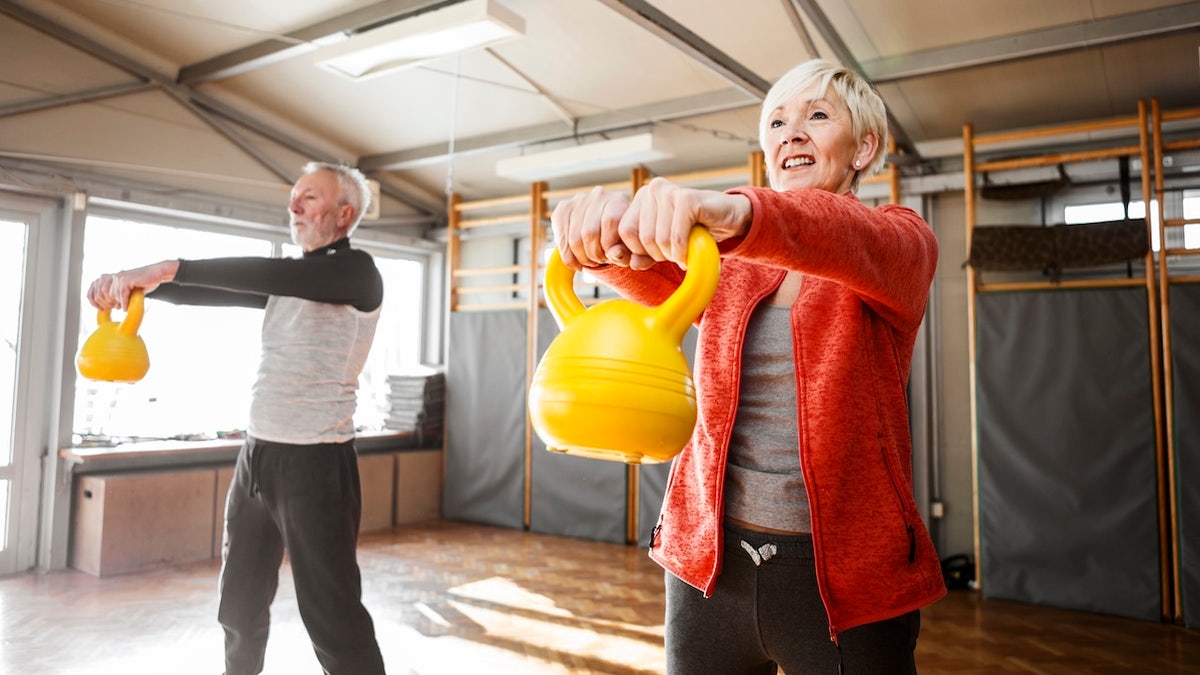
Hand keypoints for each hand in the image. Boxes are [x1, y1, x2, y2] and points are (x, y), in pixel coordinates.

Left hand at [85, 260, 178, 309]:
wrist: (158, 273)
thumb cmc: (145, 283)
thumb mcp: (129, 291)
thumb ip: (119, 296)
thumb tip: (113, 306)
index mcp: (111, 278)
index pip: (94, 289)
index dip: (94, 301)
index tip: (100, 309)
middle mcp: (113, 276)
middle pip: (101, 294)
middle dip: (107, 304)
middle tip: (117, 307)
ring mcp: (119, 277)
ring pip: (112, 295)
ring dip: (119, 303)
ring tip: (125, 305)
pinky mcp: (126, 279)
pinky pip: (121, 294)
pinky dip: (124, 302)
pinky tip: (127, 306)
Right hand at [550, 186, 630, 269]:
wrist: (604, 227)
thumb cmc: (619, 238)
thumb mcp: (627, 246)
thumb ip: (625, 251)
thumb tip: (614, 254)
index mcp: (617, 200)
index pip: (609, 222)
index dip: (609, 246)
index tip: (610, 257)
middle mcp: (597, 196)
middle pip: (589, 233)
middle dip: (594, 255)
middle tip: (599, 261)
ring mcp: (578, 201)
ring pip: (574, 240)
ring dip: (581, 258)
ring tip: (590, 261)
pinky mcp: (562, 209)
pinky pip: (561, 241)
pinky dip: (569, 258)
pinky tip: (577, 261)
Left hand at [618, 177, 751, 269]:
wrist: (728, 218)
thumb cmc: (692, 231)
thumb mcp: (662, 246)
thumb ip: (643, 255)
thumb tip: (631, 264)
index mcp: (641, 197)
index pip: (625, 232)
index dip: (639, 250)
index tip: (657, 253)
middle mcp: (652, 189)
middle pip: (643, 238)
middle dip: (659, 254)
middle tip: (676, 251)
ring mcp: (669, 192)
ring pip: (659, 240)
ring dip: (673, 254)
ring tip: (685, 249)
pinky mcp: (687, 199)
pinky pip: (676, 238)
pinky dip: (683, 252)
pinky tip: (690, 251)